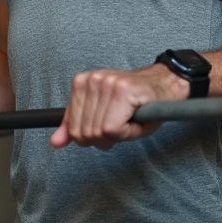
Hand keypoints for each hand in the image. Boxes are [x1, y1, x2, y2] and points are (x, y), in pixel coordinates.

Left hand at [50, 64, 188, 150]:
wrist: (166, 86)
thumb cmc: (135, 103)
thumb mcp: (100, 116)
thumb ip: (75, 128)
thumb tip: (55, 142)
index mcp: (82, 83)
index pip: (72, 128)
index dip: (91, 136)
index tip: (107, 125)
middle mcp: (92, 80)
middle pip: (85, 132)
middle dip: (105, 138)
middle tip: (121, 124)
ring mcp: (107, 83)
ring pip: (99, 132)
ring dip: (118, 135)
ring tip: (128, 119)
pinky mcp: (122, 91)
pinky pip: (113, 129)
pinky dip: (127, 132)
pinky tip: (135, 119)